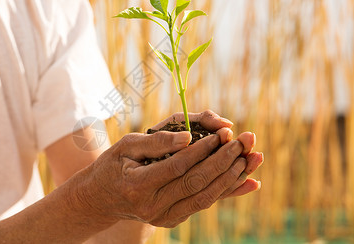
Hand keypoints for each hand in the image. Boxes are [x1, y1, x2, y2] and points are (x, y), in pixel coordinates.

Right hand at [74, 110, 262, 227]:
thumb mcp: (126, 145)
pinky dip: (227, 191)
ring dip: (232, 176)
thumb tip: (189, 137)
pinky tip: (248, 181)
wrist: (102, 198)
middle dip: (224, 160)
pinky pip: (204, 204)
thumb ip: (156, 140)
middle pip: (196, 182)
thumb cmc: (113, 165)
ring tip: (252, 157)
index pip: (178, 165)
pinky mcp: (172, 220)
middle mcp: (152, 206)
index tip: (222, 133)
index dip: (203, 149)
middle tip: (243, 142)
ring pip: (205, 196)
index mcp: (138, 185)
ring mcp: (164, 217)